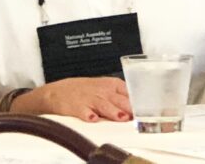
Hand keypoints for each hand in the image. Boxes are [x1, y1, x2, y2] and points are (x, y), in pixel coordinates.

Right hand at [14, 77, 131, 121]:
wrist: (56, 92)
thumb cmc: (83, 91)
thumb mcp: (103, 88)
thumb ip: (120, 98)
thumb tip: (139, 109)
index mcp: (110, 85)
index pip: (128, 91)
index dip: (138, 101)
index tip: (147, 109)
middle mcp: (101, 91)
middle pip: (118, 99)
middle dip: (129, 108)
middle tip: (139, 116)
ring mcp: (88, 99)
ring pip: (104, 105)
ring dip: (113, 111)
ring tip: (121, 118)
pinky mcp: (76, 107)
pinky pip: (83, 110)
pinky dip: (88, 114)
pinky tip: (92, 118)